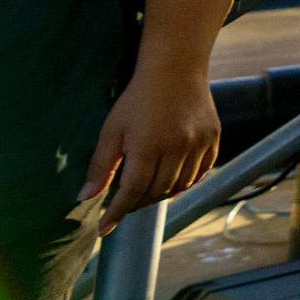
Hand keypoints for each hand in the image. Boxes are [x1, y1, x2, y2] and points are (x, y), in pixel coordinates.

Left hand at [81, 53, 220, 231]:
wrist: (176, 69)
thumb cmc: (137, 99)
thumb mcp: (112, 130)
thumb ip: (100, 166)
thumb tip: (85, 198)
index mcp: (147, 145)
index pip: (132, 191)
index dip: (117, 213)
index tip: (104, 230)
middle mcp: (177, 147)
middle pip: (156, 191)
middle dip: (137, 203)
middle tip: (125, 204)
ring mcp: (199, 143)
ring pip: (180, 186)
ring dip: (161, 195)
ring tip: (147, 192)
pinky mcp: (213, 139)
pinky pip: (200, 173)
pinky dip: (185, 183)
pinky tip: (172, 181)